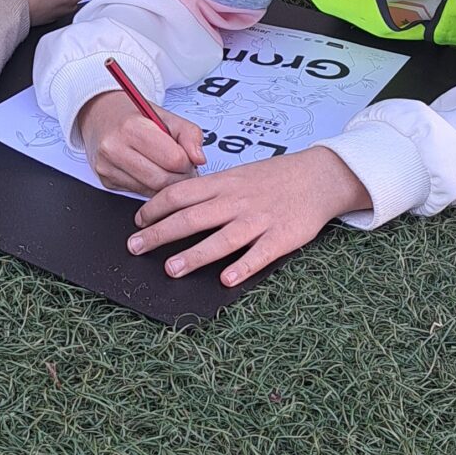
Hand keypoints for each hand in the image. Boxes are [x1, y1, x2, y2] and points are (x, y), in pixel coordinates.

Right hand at [76, 88, 205, 193]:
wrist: (101, 115)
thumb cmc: (134, 115)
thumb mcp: (166, 115)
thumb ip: (189, 134)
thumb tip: (199, 159)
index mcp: (131, 127)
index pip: (173, 159)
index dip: (187, 161)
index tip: (189, 158)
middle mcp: (114, 148)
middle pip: (163, 180)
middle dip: (179, 178)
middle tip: (183, 168)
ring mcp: (107, 167)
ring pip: (151, 191)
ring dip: (166, 185)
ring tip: (168, 169)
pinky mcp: (106, 181)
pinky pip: (139, 193)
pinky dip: (150, 187)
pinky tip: (151, 172)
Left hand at [127, 147, 369, 287]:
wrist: (319, 176)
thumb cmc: (275, 177)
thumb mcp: (239, 174)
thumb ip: (211, 190)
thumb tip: (176, 205)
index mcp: (224, 184)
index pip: (181, 194)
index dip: (155, 207)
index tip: (138, 221)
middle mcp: (237, 201)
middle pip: (192, 218)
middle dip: (160, 234)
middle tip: (136, 248)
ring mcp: (259, 220)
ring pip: (222, 238)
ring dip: (195, 255)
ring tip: (172, 269)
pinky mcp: (282, 237)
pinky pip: (260, 254)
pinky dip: (243, 266)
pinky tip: (227, 280)